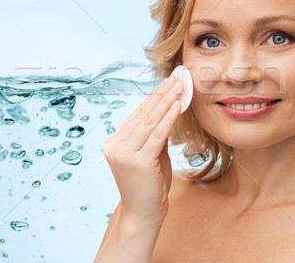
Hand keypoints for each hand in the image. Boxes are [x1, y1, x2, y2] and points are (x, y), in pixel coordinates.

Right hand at [103, 75, 182, 226]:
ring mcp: (124, 153)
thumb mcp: (151, 155)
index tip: (167, 82)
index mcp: (114, 142)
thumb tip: (169, 110)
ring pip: (149, 122)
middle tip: (176, 78)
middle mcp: (115, 145)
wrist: (143, 215)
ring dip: (166, 102)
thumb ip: (155, 135)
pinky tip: (177, 106)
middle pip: (142, 115)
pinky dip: (168, 119)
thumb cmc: (149, 186)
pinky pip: (156, 135)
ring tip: (179, 87)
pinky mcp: (137, 161)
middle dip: (161, 95)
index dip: (153, 97)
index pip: (137, 115)